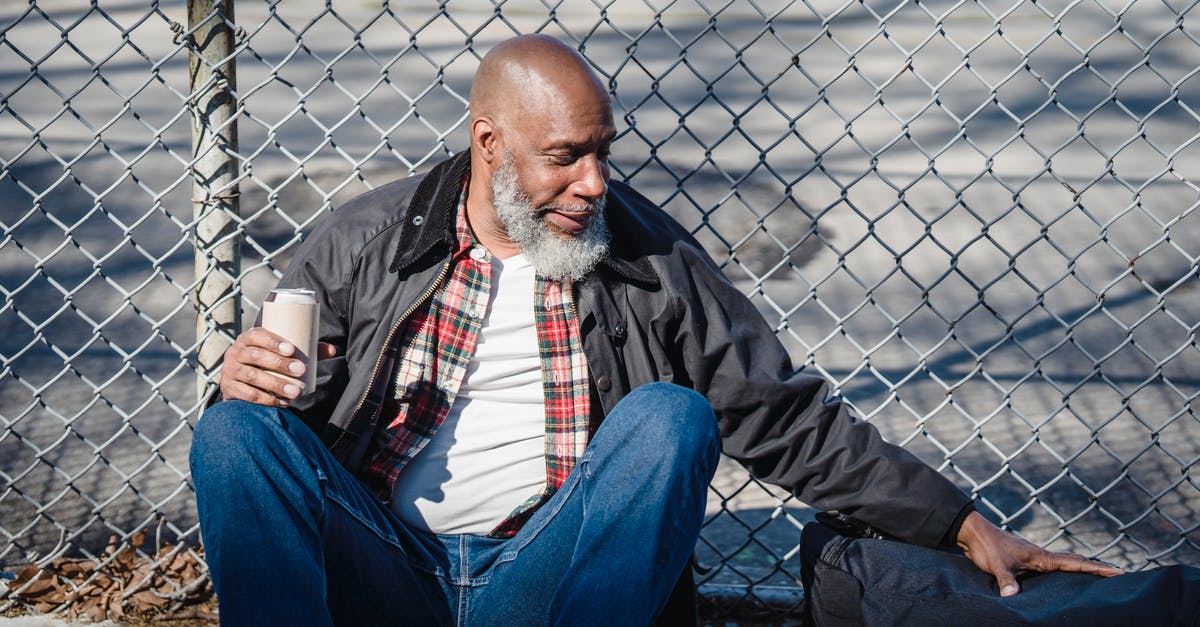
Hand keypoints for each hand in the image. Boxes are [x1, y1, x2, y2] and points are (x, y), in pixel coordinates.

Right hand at [218, 327, 337, 406]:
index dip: (273, 341)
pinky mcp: (228, 389)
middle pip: (256, 356)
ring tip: (296, 392)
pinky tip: (282, 403)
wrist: (239, 380)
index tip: (292, 350)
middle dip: (280, 364)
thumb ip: (306, 350)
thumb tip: (333, 350)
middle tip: (301, 371)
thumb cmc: (266, 361)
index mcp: (248, 338)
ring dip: (275, 384)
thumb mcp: (280, 352)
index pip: (258, 335)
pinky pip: (247, 394)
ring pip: (252, 376)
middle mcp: (235, 352)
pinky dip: (266, 399)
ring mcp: (230, 371)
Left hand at [956, 511, 1122, 595]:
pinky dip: (1065, 571)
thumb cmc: (987, 546)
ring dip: (1082, 569)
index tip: (1120, 571)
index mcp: (1042, 557)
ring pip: (1065, 564)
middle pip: (1076, 562)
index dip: (1098, 569)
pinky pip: (1053, 568)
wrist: (974, 533)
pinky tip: (1066, 580)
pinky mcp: (1026, 561)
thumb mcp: (997, 565)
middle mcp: (1042, 556)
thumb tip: (1012, 597)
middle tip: (1119, 575)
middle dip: (1097, 569)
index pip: (1076, 563)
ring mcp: (1035, 558)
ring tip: (1100, 577)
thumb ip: (1006, 581)